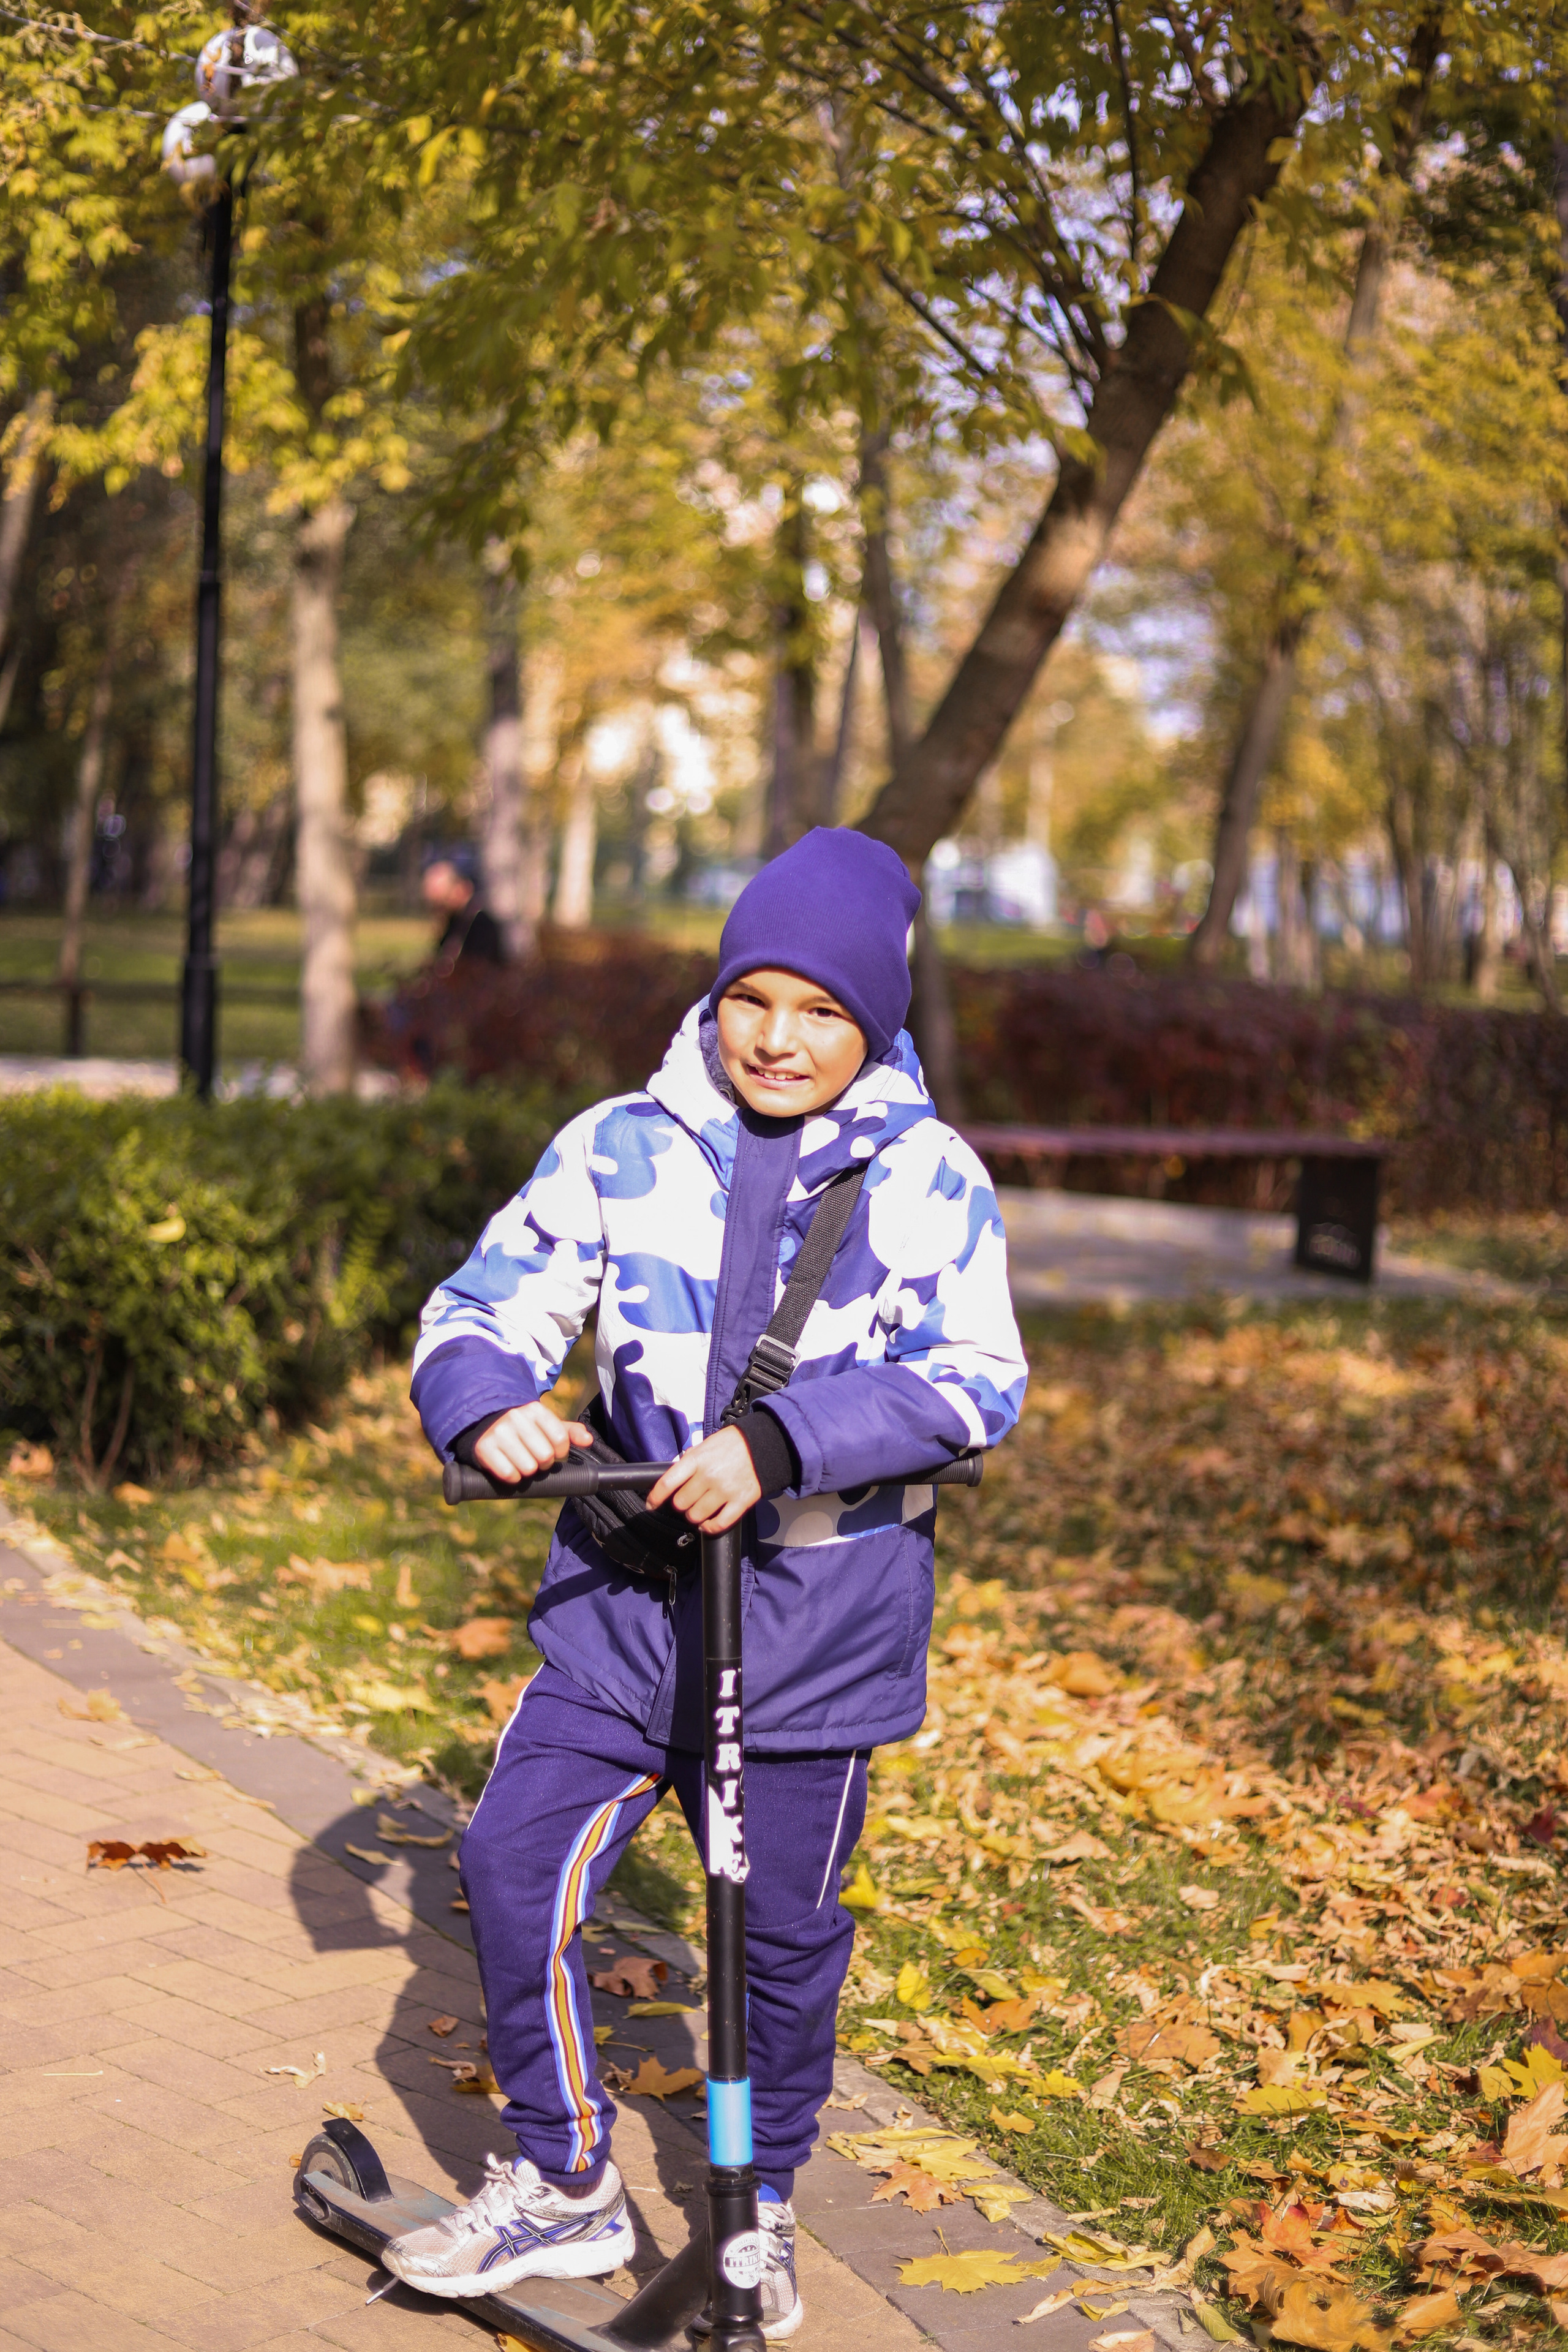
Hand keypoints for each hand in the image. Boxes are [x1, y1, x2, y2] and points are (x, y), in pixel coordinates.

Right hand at [472, 1401, 591, 1482]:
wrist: (486, 1426)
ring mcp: (498, 1432)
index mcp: (534, 1409)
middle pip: (545, 1456)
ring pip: (528, 1468)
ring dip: (527, 1472)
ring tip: (521, 1461)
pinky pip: (509, 1475)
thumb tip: (588, 1440)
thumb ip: (569, 1432)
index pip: (561, 1440)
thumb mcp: (546, 1425)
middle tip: (534, 1457)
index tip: (552, 1451)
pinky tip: (509, 1466)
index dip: (560, 1453)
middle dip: (543, 1463)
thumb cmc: (524, 1429)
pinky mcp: (484, 1448)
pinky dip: (512, 1477)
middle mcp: (516, 1417)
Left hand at [646, 1427, 761, 1534]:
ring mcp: (724, 1491)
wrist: (765, 1444)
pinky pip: (719, 1524)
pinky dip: (710, 1527)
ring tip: (700, 1509)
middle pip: (680, 1503)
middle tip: (688, 1499)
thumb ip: (690, 1459)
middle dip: (681, 1504)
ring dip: (695, 1516)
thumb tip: (675, 1472)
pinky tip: (709, 1522)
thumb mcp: (706, 1444)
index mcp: (697, 1460)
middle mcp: (708, 1476)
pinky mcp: (740, 1502)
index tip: (652, 1504)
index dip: (655, 1497)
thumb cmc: (734, 1443)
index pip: (667, 1483)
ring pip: (696, 1516)